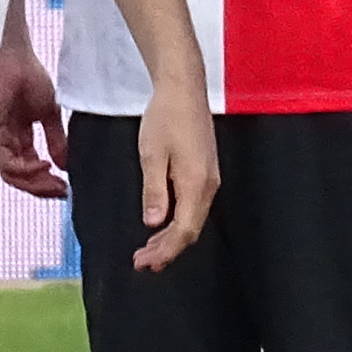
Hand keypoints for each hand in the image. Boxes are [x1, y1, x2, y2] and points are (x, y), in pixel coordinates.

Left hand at [0, 37, 68, 197]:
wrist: (16, 55)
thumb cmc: (28, 75)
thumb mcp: (49, 113)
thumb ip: (56, 140)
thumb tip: (66, 165)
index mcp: (17, 137)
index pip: (28, 167)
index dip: (46, 180)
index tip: (65, 186)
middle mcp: (4, 141)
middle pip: (19, 176)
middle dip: (42, 188)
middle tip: (62, 191)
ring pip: (12, 175)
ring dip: (36, 183)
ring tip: (56, 183)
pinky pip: (6, 164)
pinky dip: (26, 170)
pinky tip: (44, 165)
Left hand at [132, 88, 220, 271]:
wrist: (184, 89)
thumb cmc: (166, 116)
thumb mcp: (151, 154)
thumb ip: (154, 191)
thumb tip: (153, 223)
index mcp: (196, 183)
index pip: (183, 230)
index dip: (165, 251)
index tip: (143, 262)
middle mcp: (209, 185)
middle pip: (191, 230)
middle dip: (167, 250)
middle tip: (141, 262)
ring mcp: (210, 179)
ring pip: (193, 220)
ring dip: (172, 238)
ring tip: (149, 251)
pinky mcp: (206, 172)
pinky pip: (194, 207)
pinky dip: (178, 222)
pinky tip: (163, 225)